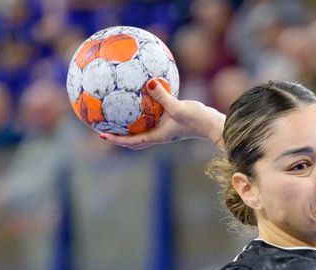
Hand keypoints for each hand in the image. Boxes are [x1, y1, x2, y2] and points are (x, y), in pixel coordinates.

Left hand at [98, 79, 225, 149]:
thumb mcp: (178, 106)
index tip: (103, 135)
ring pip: (142, 133)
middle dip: (119, 138)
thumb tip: (149, 82)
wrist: (212, 124)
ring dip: (129, 131)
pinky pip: (151, 122)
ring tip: (118, 121)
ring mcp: (165, 131)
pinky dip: (142, 118)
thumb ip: (162, 95)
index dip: (116, 140)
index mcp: (157, 136)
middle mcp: (159, 136)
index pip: (132, 141)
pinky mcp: (171, 124)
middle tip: (104, 131)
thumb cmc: (197, 118)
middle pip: (134, 142)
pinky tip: (141, 104)